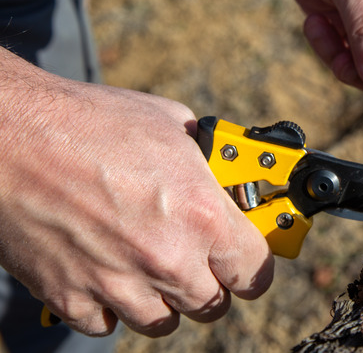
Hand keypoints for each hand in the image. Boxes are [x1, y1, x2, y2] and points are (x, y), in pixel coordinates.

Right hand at [0, 52, 273, 336]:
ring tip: (148, 266)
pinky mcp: (71, 297)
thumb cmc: (89, 121)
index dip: (252, 265)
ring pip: (163, 322)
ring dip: (162, 299)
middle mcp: (166, 257)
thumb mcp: (171, 124)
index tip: (243, 261)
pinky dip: (110, 306)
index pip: (254, 270)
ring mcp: (118, 283)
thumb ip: (206, 161)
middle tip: (195, 261)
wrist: (11, 134)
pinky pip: (107, 325)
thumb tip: (224, 173)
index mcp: (202, 215)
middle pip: (212, 304)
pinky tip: (106, 273)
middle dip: (208, 283)